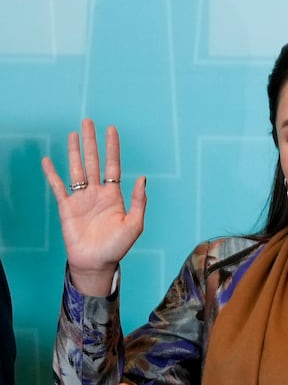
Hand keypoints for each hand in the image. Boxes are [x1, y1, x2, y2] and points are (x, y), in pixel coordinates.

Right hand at [42, 119, 147, 295]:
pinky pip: (58, 187)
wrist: (96, 263)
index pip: (113, 165)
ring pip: (76, 170)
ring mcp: (81, 199)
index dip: (112, 148)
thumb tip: (142, 179)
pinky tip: (48, 160)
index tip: (111, 129)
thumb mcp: (134, 224)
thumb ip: (138, 202)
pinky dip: (52, 173)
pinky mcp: (66, 207)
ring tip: (73, 134)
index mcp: (114, 195)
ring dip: (75, 152)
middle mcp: (97, 193)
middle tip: (88, 122)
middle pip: (93, 161)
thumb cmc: (117, 247)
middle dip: (91, 142)